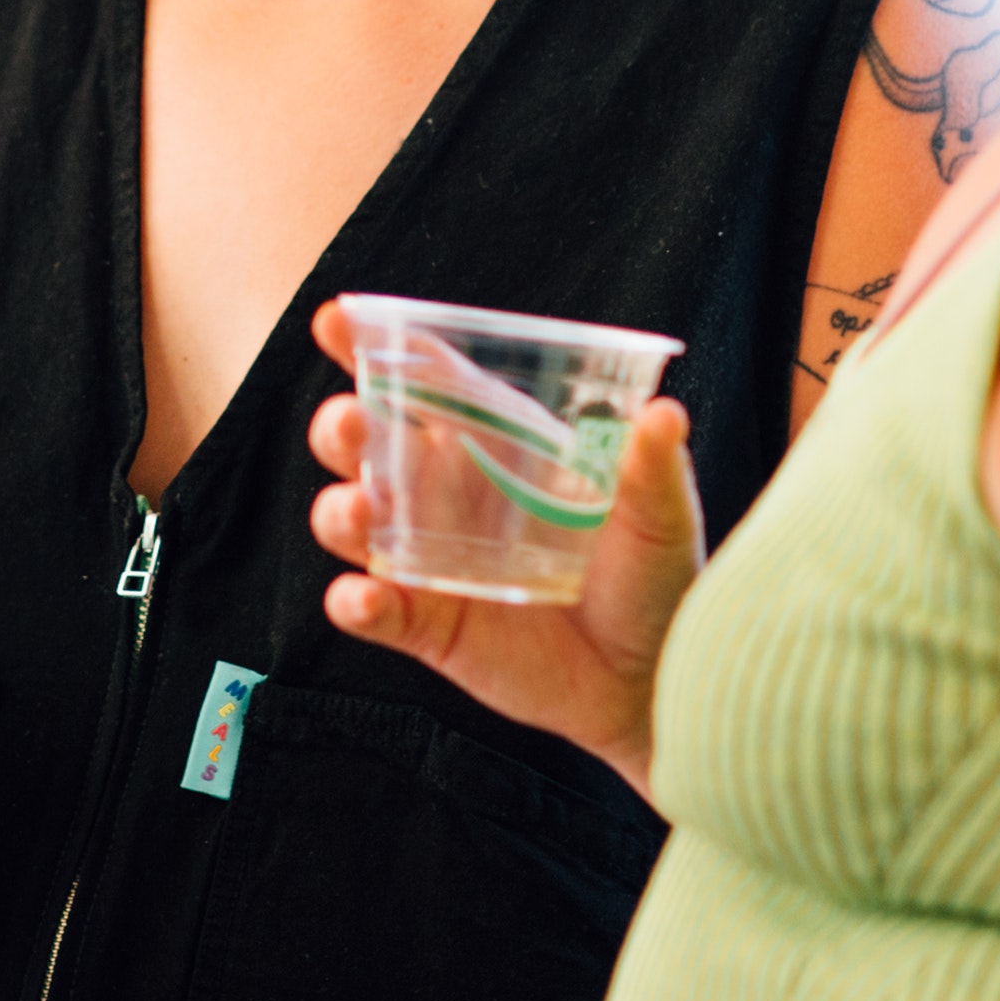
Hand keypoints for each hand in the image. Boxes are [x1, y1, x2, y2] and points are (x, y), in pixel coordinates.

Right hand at [296, 294, 698, 806]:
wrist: (654, 679)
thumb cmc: (654, 578)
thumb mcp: (660, 515)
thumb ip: (653, 467)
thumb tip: (664, 415)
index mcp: (492, 443)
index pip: (421, 380)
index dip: (370, 346)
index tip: (335, 321)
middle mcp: (445, 493)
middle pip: (366, 444)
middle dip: (341, 425)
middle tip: (352, 422)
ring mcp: (428, 560)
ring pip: (351, 522)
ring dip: (337, 511)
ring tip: (358, 508)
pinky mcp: (427, 626)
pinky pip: (373, 610)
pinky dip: (355, 603)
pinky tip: (361, 598)